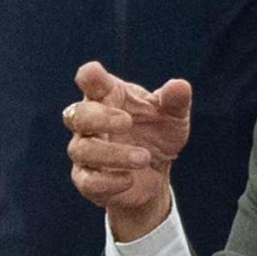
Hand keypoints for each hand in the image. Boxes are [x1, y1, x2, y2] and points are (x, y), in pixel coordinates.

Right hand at [63, 63, 194, 237]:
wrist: (156, 174)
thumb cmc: (157, 134)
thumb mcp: (173, 117)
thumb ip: (175, 101)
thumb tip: (180, 85)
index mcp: (107, 97)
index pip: (89, 80)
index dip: (89, 76)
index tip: (96, 74)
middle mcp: (89, 123)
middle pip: (76, 115)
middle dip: (99, 117)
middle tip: (127, 122)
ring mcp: (85, 151)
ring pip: (82, 149)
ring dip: (113, 154)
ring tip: (144, 158)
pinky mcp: (87, 181)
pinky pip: (87, 181)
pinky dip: (108, 181)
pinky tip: (129, 180)